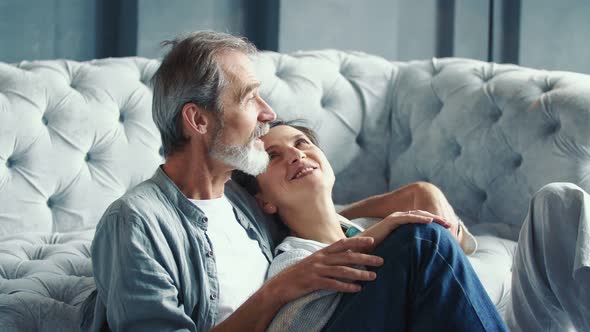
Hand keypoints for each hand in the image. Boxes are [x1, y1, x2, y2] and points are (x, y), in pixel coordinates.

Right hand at [266, 236, 384, 305]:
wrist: (280, 285)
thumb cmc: (299, 274)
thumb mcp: (313, 261)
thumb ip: (328, 258)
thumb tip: (345, 256)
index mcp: (321, 252)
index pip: (342, 244)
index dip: (357, 241)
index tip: (371, 241)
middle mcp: (320, 259)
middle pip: (346, 256)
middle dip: (365, 258)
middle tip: (380, 261)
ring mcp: (317, 270)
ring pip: (342, 270)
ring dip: (359, 273)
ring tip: (372, 277)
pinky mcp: (314, 282)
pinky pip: (333, 284)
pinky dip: (346, 286)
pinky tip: (356, 289)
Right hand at [359, 210, 451, 251]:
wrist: (361, 249)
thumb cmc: (377, 251)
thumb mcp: (397, 248)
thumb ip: (407, 247)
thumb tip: (421, 255)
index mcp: (400, 224)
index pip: (420, 220)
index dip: (433, 222)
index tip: (446, 229)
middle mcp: (398, 218)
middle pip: (421, 215)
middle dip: (436, 218)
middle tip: (450, 224)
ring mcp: (394, 218)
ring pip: (417, 215)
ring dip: (432, 218)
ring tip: (444, 222)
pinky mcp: (390, 221)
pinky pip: (408, 218)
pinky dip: (420, 219)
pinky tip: (430, 222)